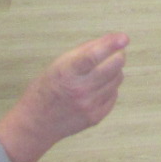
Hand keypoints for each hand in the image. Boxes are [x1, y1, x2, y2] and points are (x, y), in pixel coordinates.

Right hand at [0, 34, 130, 161]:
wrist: (37, 123)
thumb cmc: (47, 88)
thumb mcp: (59, 64)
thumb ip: (86, 50)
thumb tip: (113, 39)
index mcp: (67, 73)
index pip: (92, 56)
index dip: (110, 45)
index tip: (123, 38)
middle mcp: (80, 90)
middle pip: (113, 67)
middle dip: (118, 55)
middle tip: (116, 51)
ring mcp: (89, 106)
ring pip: (117, 79)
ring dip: (113, 71)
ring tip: (99, 72)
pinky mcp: (96, 117)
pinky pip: (114, 94)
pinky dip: (110, 87)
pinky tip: (96, 88)